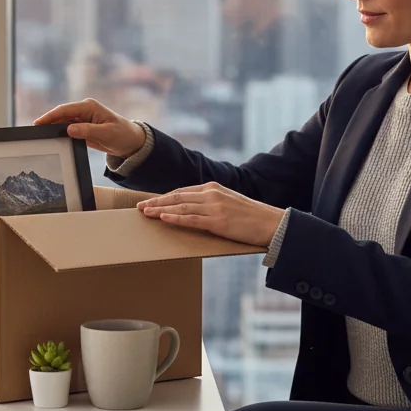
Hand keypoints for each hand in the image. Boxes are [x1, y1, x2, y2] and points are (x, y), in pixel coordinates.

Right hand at [34, 98, 145, 158]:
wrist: (131, 142)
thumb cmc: (122, 134)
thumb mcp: (106, 133)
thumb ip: (87, 131)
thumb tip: (69, 129)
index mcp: (89, 107)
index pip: (65, 110)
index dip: (50, 116)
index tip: (38, 123)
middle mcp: (84, 111)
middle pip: (61, 115)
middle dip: (48, 122)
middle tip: (34, 131)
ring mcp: (82, 119)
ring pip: (62, 123)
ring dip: (53, 128)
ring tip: (41, 137)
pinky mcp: (82, 128)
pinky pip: (67, 130)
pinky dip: (60, 134)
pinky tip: (52, 140)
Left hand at [138, 183, 285, 246]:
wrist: (271, 223)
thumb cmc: (251, 216)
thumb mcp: (228, 202)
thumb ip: (211, 202)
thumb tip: (194, 210)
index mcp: (213, 188)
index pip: (182, 191)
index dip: (163, 196)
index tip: (149, 200)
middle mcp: (211, 194)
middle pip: (177, 197)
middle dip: (156, 201)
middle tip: (139, 206)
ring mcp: (214, 207)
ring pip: (180, 206)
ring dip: (160, 209)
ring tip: (145, 212)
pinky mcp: (217, 221)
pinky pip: (191, 219)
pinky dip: (175, 218)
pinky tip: (163, 217)